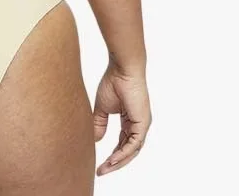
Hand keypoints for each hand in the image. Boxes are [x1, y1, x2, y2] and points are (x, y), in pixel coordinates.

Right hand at [92, 61, 151, 175]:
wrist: (121, 69)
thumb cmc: (113, 82)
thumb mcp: (102, 107)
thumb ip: (99, 123)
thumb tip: (95, 140)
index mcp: (129, 120)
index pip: (122, 143)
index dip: (112, 155)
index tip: (99, 164)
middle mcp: (138, 124)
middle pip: (128, 150)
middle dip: (115, 162)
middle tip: (101, 171)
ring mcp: (142, 124)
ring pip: (132, 150)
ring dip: (118, 161)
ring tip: (105, 168)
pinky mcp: (143, 123)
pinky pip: (134, 144)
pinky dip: (123, 153)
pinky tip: (113, 159)